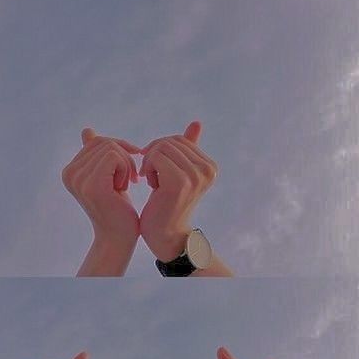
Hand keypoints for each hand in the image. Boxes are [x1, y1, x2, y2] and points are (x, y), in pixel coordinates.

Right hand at [62, 128, 140, 248]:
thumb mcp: (106, 176)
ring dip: (126, 164)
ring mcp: (79, 179)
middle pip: (104, 142)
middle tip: (130, 178)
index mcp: (69, 171)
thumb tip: (87, 130)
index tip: (126, 170)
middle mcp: (69, 173)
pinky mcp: (93, 184)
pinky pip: (114, 156)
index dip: (118, 150)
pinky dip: (126, 168)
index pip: (97, 141)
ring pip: (111, 148)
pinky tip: (125, 186)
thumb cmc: (117, 208)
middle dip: (123, 156)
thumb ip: (95, 154)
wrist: (120, 238)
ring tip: (126, 183)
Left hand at [139, 121, 216, 262]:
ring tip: (152, 180)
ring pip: (161, 147)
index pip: (179, 139)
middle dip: (154, 154)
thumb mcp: (179, 172)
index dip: (161, 149)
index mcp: (210, 166)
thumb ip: (188, 148)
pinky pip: (156, 157)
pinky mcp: (180, 182)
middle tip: (150, 173)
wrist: (165, 235)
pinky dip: (147, 168)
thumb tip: (196, 122)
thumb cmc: (167, 203)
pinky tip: (150, 184)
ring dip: (149, 162)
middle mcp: (207, 170)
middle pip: (170, 141)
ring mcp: (196, 176)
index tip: (156, 168)